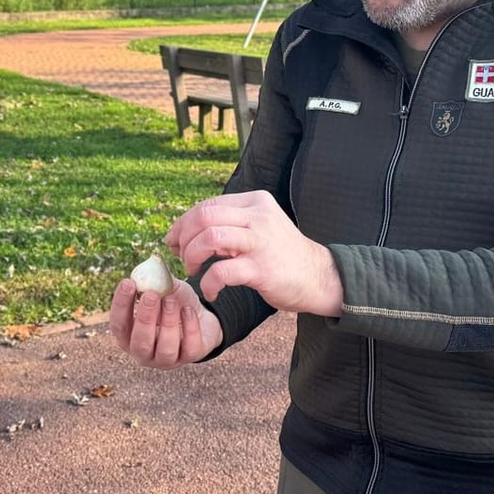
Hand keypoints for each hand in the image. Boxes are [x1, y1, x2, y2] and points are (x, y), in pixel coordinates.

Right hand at [109, 277, 222, 368]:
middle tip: (151, 295)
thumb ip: (155, 281)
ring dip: (168, 322)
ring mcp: (167, 359)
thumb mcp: (164, 290)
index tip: (128, 282)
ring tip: (171, 300)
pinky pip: (189, 347)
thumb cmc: (175, 303)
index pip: (118, 325)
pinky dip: (190, 326)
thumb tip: (148, 268)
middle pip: (140, 342)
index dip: (121, 305)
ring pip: (165, 348)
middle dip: (145, 318)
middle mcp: (145, 352)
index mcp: (130, 336)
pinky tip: (189, 309)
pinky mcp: (190, 357)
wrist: (203, 317)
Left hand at [164, 190, 341, 316]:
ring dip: (192, 256)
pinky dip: (208, 283)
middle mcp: (258, 216)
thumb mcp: (259, 227)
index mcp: (255, 202)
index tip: (174, 242)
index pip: (207, 205)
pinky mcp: (262, 269)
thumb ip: (230, 224)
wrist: (319, 277)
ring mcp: (261, 242)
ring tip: (194, 270)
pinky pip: (221, 272)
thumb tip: (185, 230)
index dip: (183, 223)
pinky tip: (210, 292)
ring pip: (210, 238)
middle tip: (182, 258)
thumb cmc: (282, 255)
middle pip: (204, 216)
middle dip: (183, 238)